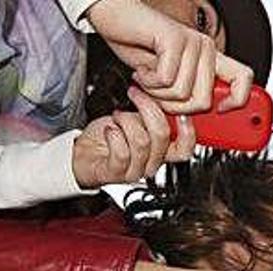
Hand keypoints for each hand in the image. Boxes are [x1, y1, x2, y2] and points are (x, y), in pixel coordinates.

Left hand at [73, 88, 194, 188]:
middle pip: (162, 136)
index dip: (188, 131)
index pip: (186, 148)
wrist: (85, 154)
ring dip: (126, 121)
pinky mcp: (116, 173)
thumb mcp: (136, 122)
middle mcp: (152, 164)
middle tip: (135, 95)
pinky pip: (122, 152)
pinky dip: (114, 134)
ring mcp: (135, 171)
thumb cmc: (109, 137)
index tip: (179, 112)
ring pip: (141, 141)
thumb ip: (152, 116)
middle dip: (147, 108)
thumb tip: (162, 98)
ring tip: (117, 116)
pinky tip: (110, 129)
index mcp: (162, 152)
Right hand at [86, 0, 252, 112]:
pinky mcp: (175, 40)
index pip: (243, 78)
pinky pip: (167, 81)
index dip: (239, 99)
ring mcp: (192, 43)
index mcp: (209, 58)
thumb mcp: (168, 80)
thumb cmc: (139, 47)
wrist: (115, 19)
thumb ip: (188, 97)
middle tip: (158, 94)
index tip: (221, 111)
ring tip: (147, 79)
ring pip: (183, 94)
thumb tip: (207, 123)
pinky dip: (148, 83)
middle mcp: (205, 49)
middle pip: (204, 101)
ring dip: (157, 95)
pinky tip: (141, 71)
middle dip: (175, 107)